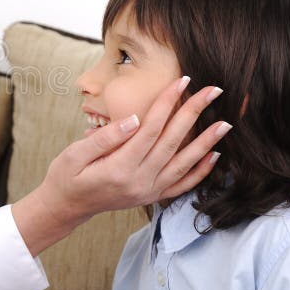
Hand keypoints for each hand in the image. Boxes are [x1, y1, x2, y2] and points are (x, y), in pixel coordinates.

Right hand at [12, 76, 229, 256]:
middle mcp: (139, 182)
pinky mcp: (151, 197)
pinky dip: (200, 172)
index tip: (182, 81)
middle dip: (193, 114)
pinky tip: (214, 156)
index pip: (150, 129)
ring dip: (205, 142)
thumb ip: (106, 137)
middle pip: (172, 142)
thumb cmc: (66, 176)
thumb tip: (135, 119)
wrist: (65, 207)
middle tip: (213, 91)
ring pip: (183, 163)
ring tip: (225, 123)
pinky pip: (181, 185)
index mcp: (119, 168)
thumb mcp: (75, 154)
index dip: (167, 103)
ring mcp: (147, 191)